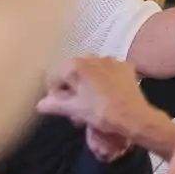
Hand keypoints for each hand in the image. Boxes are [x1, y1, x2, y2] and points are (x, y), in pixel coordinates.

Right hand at [36, 53, 170, 158]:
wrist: (135, 116)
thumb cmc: (101, 112)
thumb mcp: (75, 109)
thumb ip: (55, 104)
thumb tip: (40, 104)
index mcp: (76, 65)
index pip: (56, 78)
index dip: (56, 95)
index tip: (64, 109)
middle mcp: (92, 57)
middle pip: (75, 74)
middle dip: (74, 91)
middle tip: (78, 111)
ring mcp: (111, 60)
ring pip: (92, 72)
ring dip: (89, 86)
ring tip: (93, 104)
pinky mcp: (126, 67)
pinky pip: (109, 73)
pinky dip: (106, 82)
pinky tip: (109, 96)